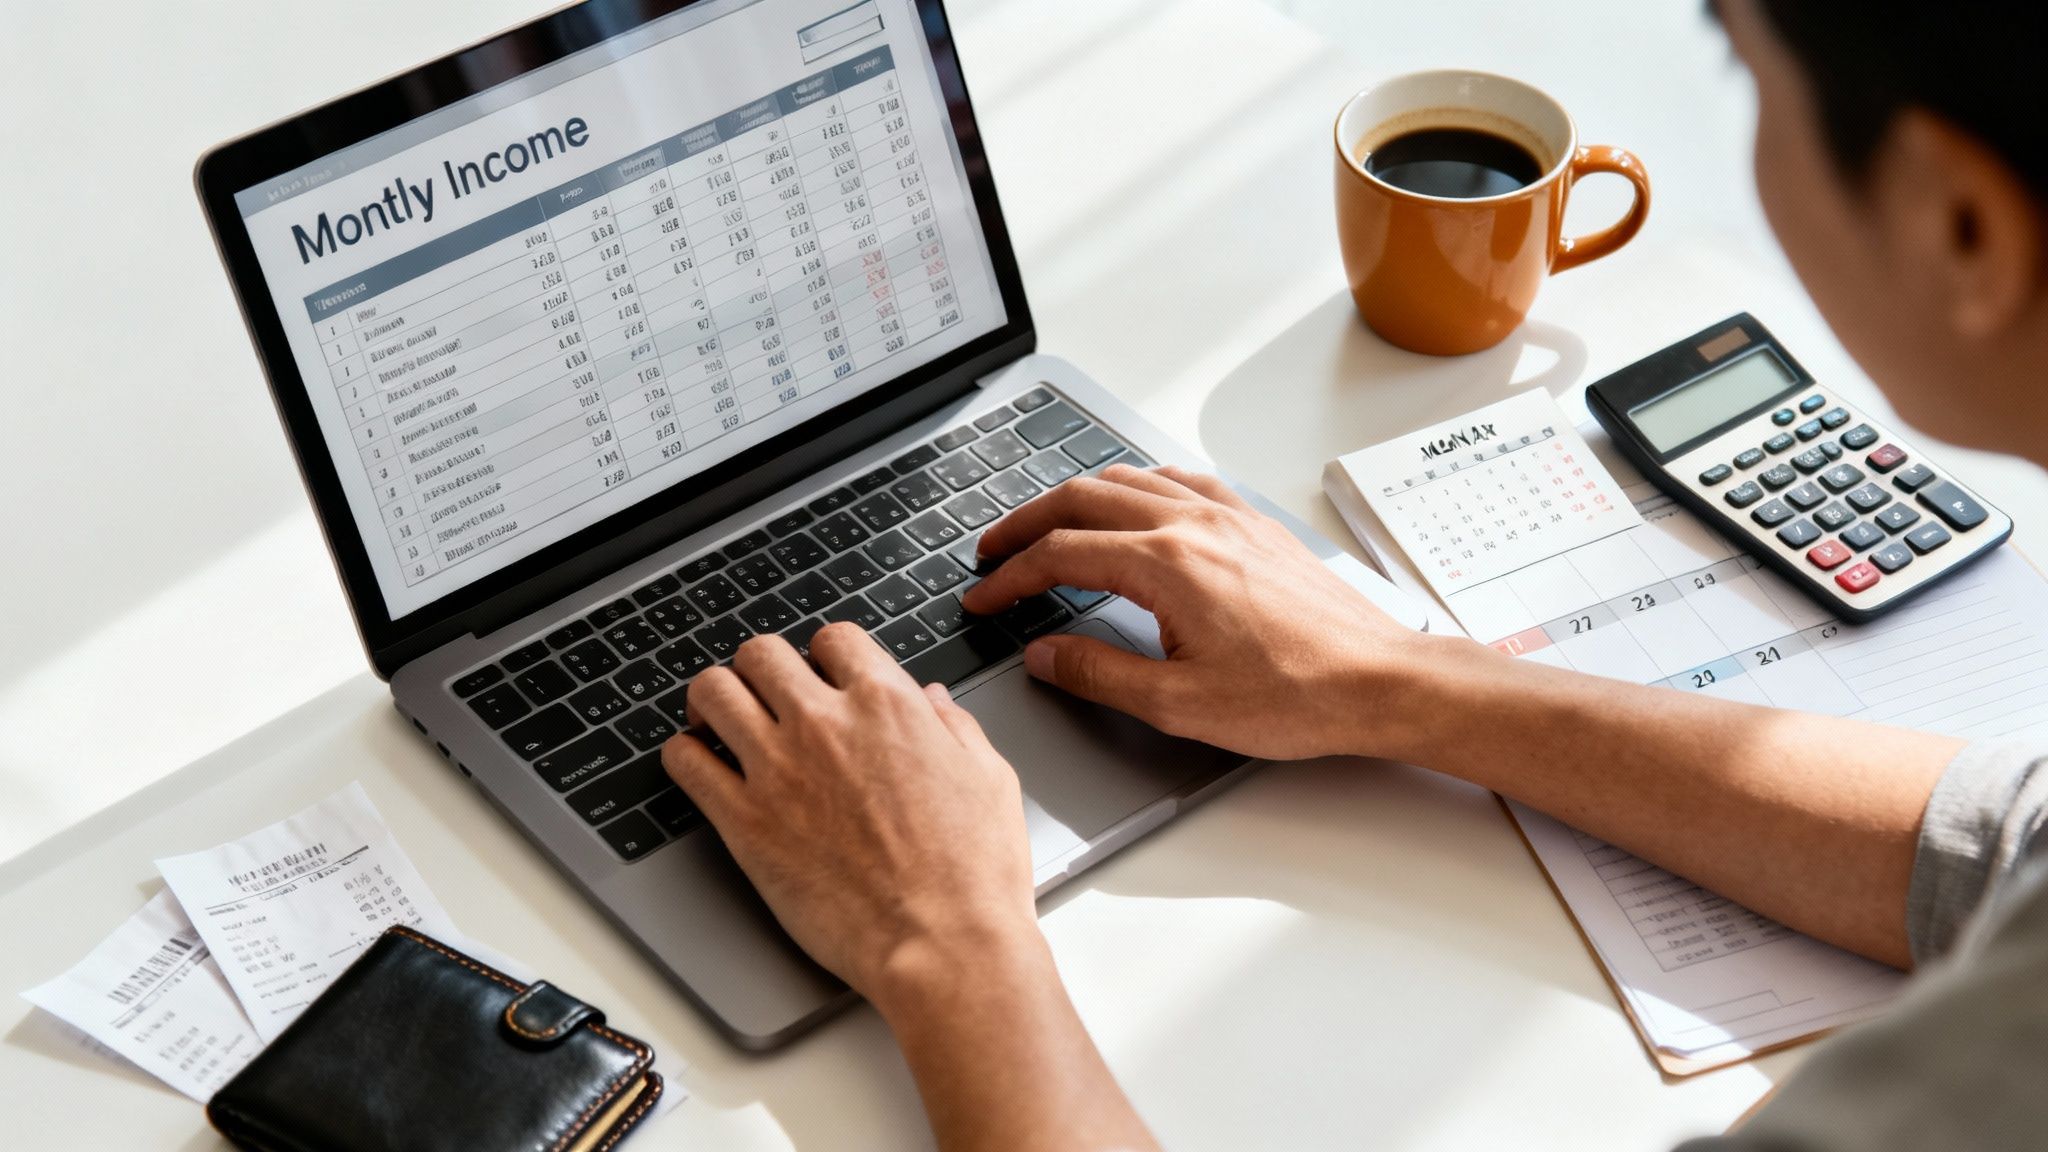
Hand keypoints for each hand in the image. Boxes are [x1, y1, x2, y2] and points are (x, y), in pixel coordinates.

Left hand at [659, 625, 1040, 1008]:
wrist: (943, 944)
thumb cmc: (973, 874)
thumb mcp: (989, 779)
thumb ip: (954, 728)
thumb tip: (932, 701)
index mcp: (888, 705)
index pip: (835, 639)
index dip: (827, 655)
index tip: (823, 676)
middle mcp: (826, 724)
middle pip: (762, 654)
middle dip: (763, 668)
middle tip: (764, 693)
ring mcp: (778, 770)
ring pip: (714, 692)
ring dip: (713, 699)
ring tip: (718, 719)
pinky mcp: (745, 823)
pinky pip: (686, 762)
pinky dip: (685, 754)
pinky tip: (698, 764)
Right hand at [960, 464, 1431, 760]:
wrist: (1379, 681)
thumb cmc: (1297, 695)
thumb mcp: (1180, 704)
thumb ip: (1100, 674)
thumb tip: (1045, 654)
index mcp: (1167, 565)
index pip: (1062, 555)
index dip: (1010, 577)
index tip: (983, 598)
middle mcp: (1194, 525)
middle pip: (1083, 499)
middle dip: (1025, 523)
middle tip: (992, 551)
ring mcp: (1228, 517)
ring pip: (1130, 479)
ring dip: (1075, 498)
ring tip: (1046, 525)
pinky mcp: (1255, 524)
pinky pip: (1181, 480)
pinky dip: (1137, 485)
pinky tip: (1133, 503)